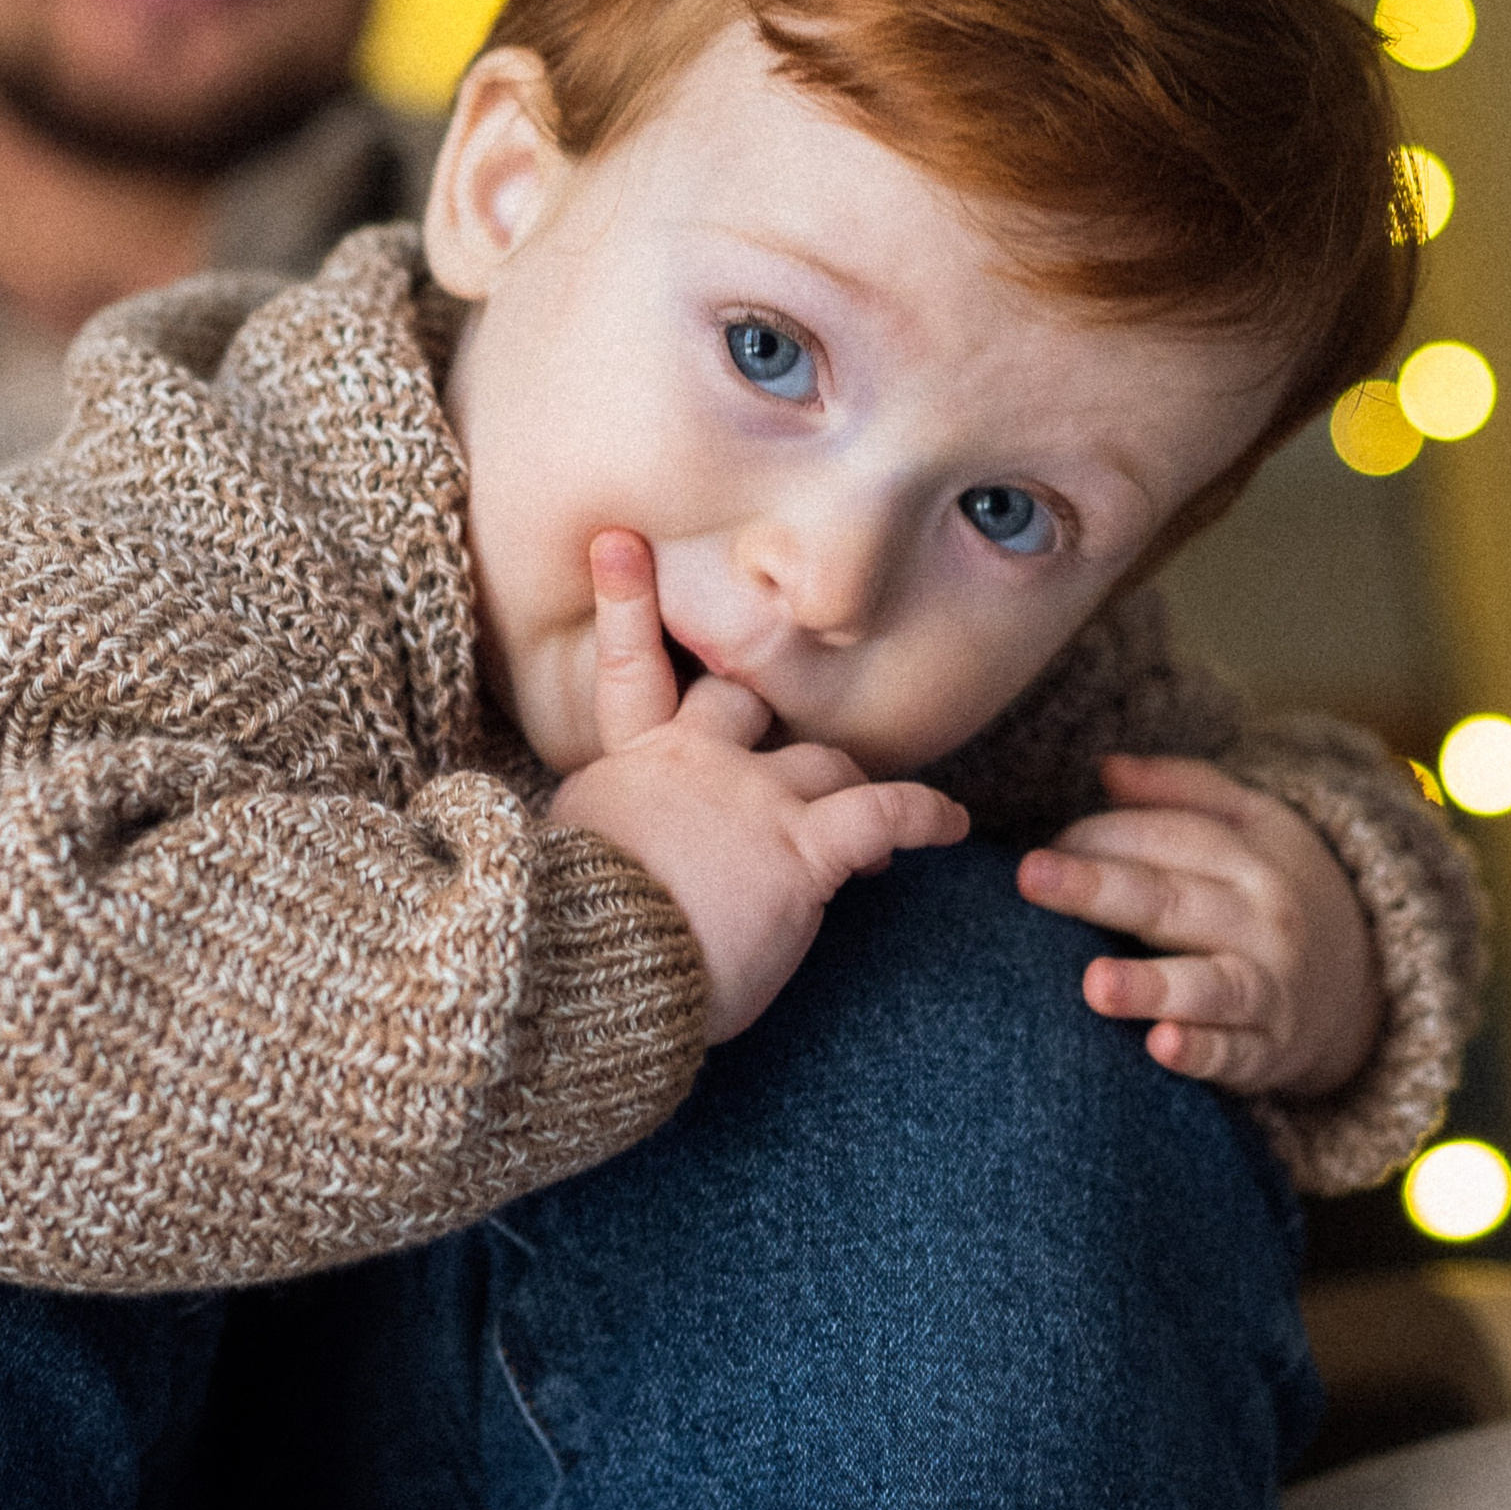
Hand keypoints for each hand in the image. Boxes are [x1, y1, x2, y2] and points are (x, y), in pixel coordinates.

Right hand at [548, 531, 968, 1043]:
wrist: (595, 968)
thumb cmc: (568, 932)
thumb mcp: (560, 861)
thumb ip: (599, 833)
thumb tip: (594, 853)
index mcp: (629, 765)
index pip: (627, 668)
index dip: (625, 600)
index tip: (618, 541)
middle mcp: (696, 762)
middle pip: (746, 703)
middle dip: (769, 708)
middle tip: (784, 724)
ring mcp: (753, 799)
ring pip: (824, 762)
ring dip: (845, 783)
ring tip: (866, 814)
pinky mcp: (801, 847)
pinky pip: (884, 813)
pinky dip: (924, 814)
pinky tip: (950, 822)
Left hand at [1016, 754, 1381, 1096]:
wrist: (1366, 980)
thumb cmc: (1273, 890)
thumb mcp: (1251, 822)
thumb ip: (1178, 788)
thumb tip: (1104, 768)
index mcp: (1248, 856)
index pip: (1162, 838)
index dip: (1095, 837)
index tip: (1041, 849)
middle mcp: (1260, 920)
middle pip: (1169, 899)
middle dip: (1097, 888)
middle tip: (1030, 876)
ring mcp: (1268, 989)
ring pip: (1205, 983)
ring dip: (1150, 985)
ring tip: (1094, 984)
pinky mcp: (1266, 1051)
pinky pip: (1231, 1054)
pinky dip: (1200, 1052)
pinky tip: (1159, 1046)